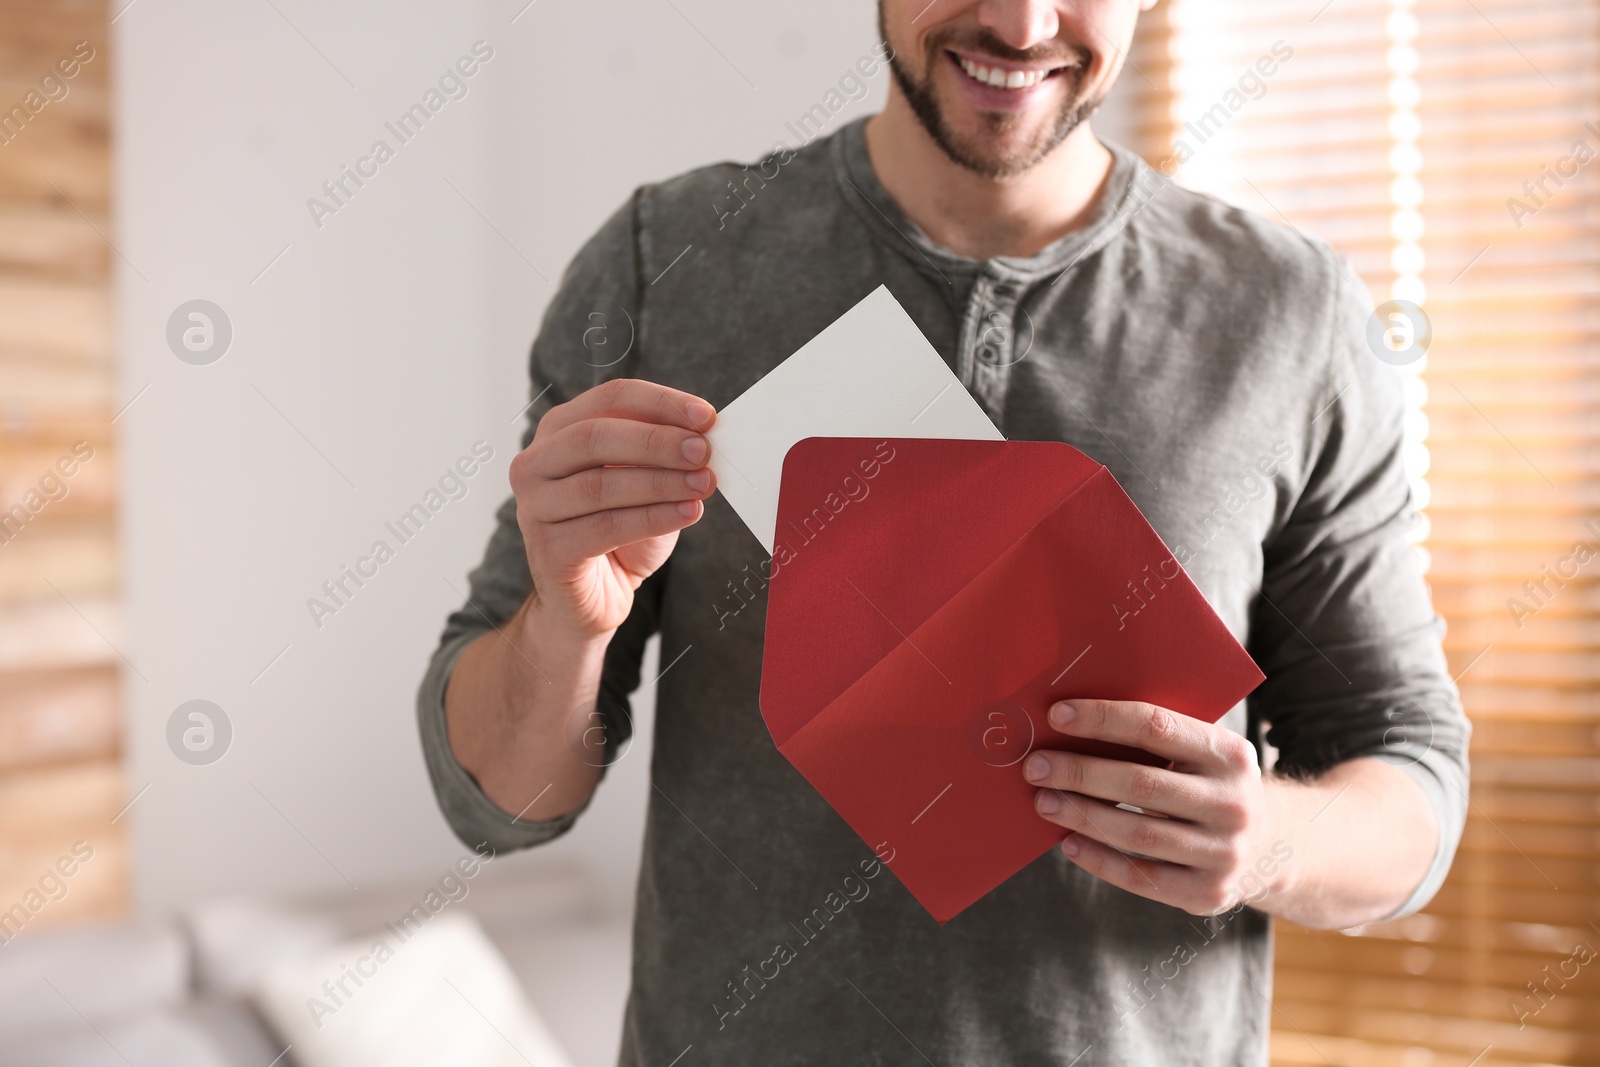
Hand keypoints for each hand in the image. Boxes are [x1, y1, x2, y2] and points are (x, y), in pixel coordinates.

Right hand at [511, 378, 716, 639]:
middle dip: (657, 441)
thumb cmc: (621, 534)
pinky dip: (653, 518)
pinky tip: (688, 513)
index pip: (610, 399)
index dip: (660, 403)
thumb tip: (705, 433)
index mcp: (559, 431)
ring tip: (704, 484)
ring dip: (660, 481)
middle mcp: (536, 464)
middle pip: (595, 437)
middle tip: (703, 451)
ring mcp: (533, 507)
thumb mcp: (646, 483)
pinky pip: (605, 527)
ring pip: (600, 484)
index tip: (706, 416)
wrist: (594, 598)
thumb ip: (665, 455)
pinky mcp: (547, 549)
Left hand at [1023, 698, 1286, 914]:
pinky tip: (1068, 842)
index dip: (1103, 719)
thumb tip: (1070, 720)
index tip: (1057, 715)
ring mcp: (1225, 853)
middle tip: (1036, 766)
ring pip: (1137, 832)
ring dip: (1081, 815)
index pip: (1157, 726)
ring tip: (1043, 801)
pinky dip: (1099, 859)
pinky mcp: (1207, 893)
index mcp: (1230, 754)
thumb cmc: (1210, 786)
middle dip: (1080, 772)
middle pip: (1141, 783)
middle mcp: (1234, 804)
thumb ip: (1156, 737)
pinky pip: (1140, 876)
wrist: (1271, 848)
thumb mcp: (1204, 754)